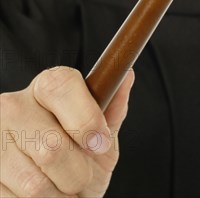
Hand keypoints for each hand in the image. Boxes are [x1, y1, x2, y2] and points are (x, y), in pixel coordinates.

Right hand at [0, 66, 134, 196]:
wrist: (52, 192)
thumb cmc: (80, 156)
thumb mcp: (102, 133)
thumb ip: (111, 109)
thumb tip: (126, 74)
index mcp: (48, 86)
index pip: (61, 86)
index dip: (86, 119)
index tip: (100, 144)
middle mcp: (13, 105)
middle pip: (52, 146)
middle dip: (77, 173)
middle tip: (79, 175)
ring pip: (34, 184)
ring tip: (60, 188)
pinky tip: (37, 197)